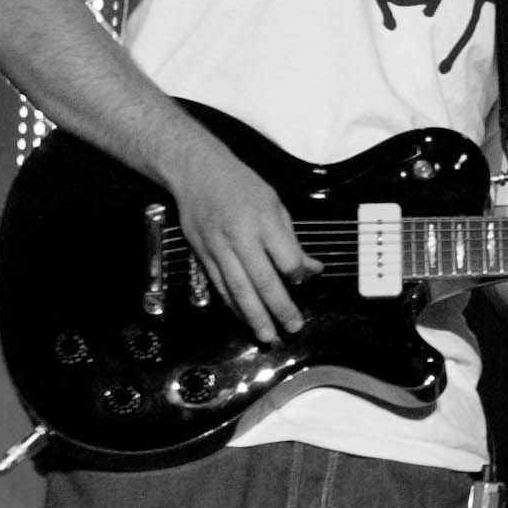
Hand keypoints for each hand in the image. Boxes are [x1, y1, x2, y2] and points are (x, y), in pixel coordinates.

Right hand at [165, 134, 318, 341]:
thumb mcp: (274, 203)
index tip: (302, 280)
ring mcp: (218, 248)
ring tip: (267, 336)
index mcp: (262, 220)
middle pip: (262, 280)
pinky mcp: (204, 255)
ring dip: (254, 316)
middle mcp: (240, 237)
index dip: (297, 275)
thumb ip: (291, 239)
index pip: (285, 258)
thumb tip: (311, 268)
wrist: (196, 171)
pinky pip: (220, 286)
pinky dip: (233, 305)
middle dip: (279, 308)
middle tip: (293, 327)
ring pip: (238, 289)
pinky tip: (244, 318)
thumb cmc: (239, 184)